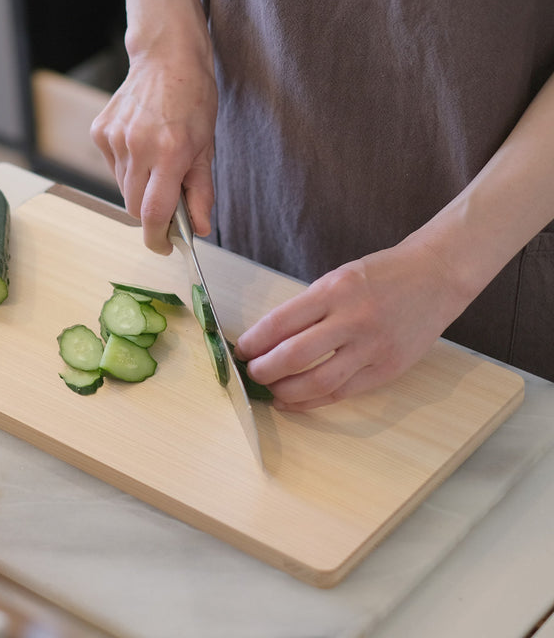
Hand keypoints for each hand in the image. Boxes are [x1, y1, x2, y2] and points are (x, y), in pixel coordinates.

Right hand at [90, 40, 217, 253]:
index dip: (157, 238)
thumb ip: (201, 192)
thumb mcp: (206, 148)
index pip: (153, 214)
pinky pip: (113, 169)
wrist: (166, 59)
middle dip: (151, 213)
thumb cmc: (193, 100)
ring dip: (140, 189)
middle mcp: (138, 147)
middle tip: (169, 199)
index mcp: (170, 153)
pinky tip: (142, 147)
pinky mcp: (101, 132)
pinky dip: (128, 169)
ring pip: (123, 189)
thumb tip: (198, 229)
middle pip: (134, 207)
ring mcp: (115, 138)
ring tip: (158, 163)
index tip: (163, 247)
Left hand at [235, 240, 468, 410]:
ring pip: (318, 382)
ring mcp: (373, 348)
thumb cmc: (381, 275)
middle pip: (295, 356)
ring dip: (286, 392)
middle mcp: (353, 319)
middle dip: (263, 370)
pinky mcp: (389, 369)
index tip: (241, 350)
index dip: (254, 342)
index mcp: (334, 291)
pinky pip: (343, 393)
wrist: (436, 276)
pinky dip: (314, 401)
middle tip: (251, 373)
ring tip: (270, 390)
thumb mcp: (338, 278)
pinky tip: (295, 401)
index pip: (280, 323)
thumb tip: (270, 340)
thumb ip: (308, 308)